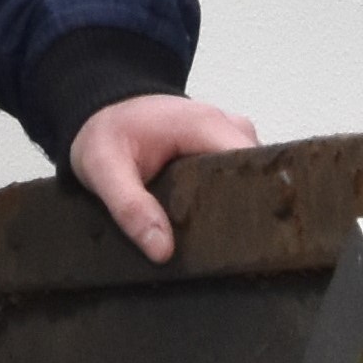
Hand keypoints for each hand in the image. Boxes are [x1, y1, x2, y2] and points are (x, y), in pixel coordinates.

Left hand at [66, 91, 261, 262]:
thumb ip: (130, 207)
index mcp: (206, 124)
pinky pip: (239, 177)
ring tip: (222, 244)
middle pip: (259, 177)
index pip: (254, 165)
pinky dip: (229, 200)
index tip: (247, 241)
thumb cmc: (105, 132)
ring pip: (252, 180)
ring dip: (238, 208)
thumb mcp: (103, 169)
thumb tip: (162, 250)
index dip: (255, 203)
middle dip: (246, 213)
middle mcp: (228, 127)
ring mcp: (229, 137)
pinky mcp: (225, 149)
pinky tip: (216, 226)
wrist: (102, 110)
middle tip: (230, 253)